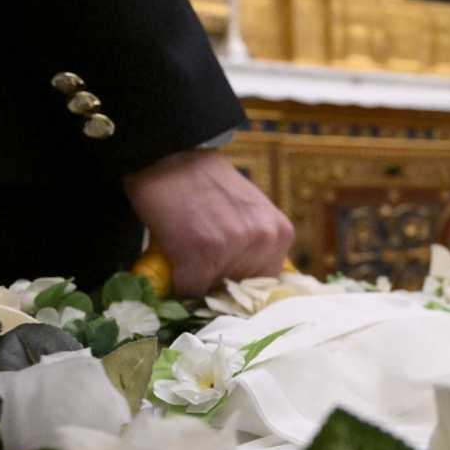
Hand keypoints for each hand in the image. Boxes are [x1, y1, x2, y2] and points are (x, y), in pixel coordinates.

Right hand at [122, 150, 294, 296]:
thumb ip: (255, 244)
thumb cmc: (206, 184)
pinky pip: (190, 289)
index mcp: (280, 233)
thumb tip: (245, 288)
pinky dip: (177, 282)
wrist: (169, 157)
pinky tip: (174, 258)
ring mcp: (234, 247)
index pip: (266, 285)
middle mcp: (264, 241)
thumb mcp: (249, 212)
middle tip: (200, 263)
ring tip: (187, 254)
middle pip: (240, 291)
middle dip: (219, 284)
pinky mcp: (202, 253)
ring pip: (213, 291)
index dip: (240, 284)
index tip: (222, 278)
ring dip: (197, 282)